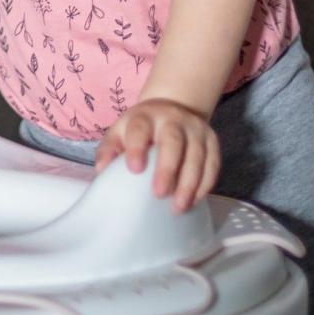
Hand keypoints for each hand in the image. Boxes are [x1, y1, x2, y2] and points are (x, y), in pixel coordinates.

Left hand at [93, 97, 220, 212]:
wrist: (173, 108)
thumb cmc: (142, 128)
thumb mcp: (121, 131)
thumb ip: (110, 149)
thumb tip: (101, 170)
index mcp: (145, 117)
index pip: (140, 129)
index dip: (137, 148)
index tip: (135, 169)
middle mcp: (173, 119)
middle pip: (173, 141)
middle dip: (167, 168)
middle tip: (159, 194)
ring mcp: (195, 129)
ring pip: (196, 155)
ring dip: (189, 183)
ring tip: (178, 207)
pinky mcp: (212, 141)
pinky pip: (212, 164)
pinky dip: (204, 185)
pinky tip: (194, 201)